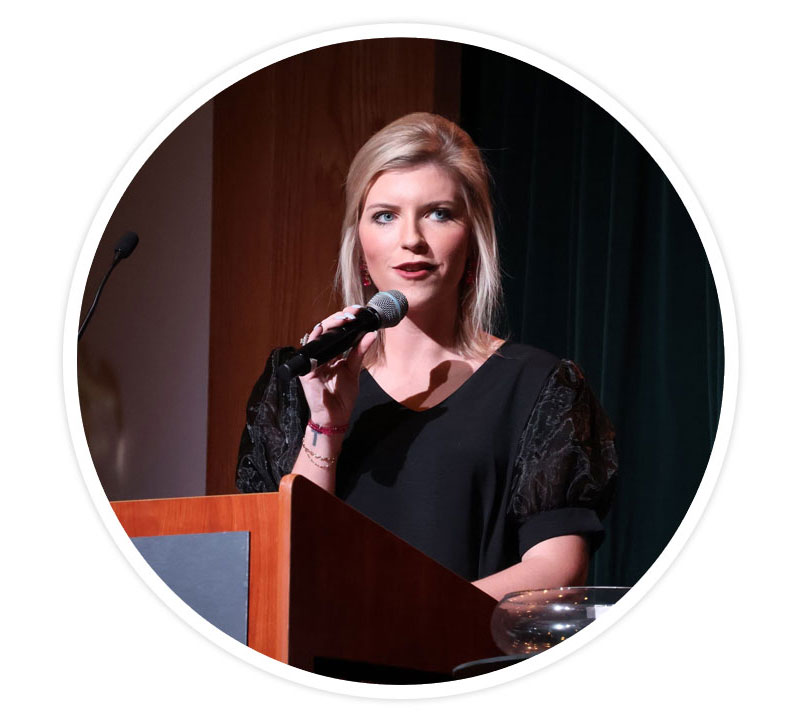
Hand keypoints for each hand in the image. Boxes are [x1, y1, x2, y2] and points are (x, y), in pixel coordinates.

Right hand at [297, 305, 376, 426]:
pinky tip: (324, 330)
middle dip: (338, 318)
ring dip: (330, 324)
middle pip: (327, 330)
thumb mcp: (354, 370)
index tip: (356, 312)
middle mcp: (321, 355)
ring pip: (318, 335)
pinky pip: (309, 350)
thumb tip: (371, 334)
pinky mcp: (307, 369)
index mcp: (332, 354)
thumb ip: (360, 351)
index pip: (336, 332)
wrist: (335, 417)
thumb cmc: (342, 396)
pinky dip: (316, 338)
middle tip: (351, 313)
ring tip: (343, 319)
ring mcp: (313, 360)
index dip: (344, 321)